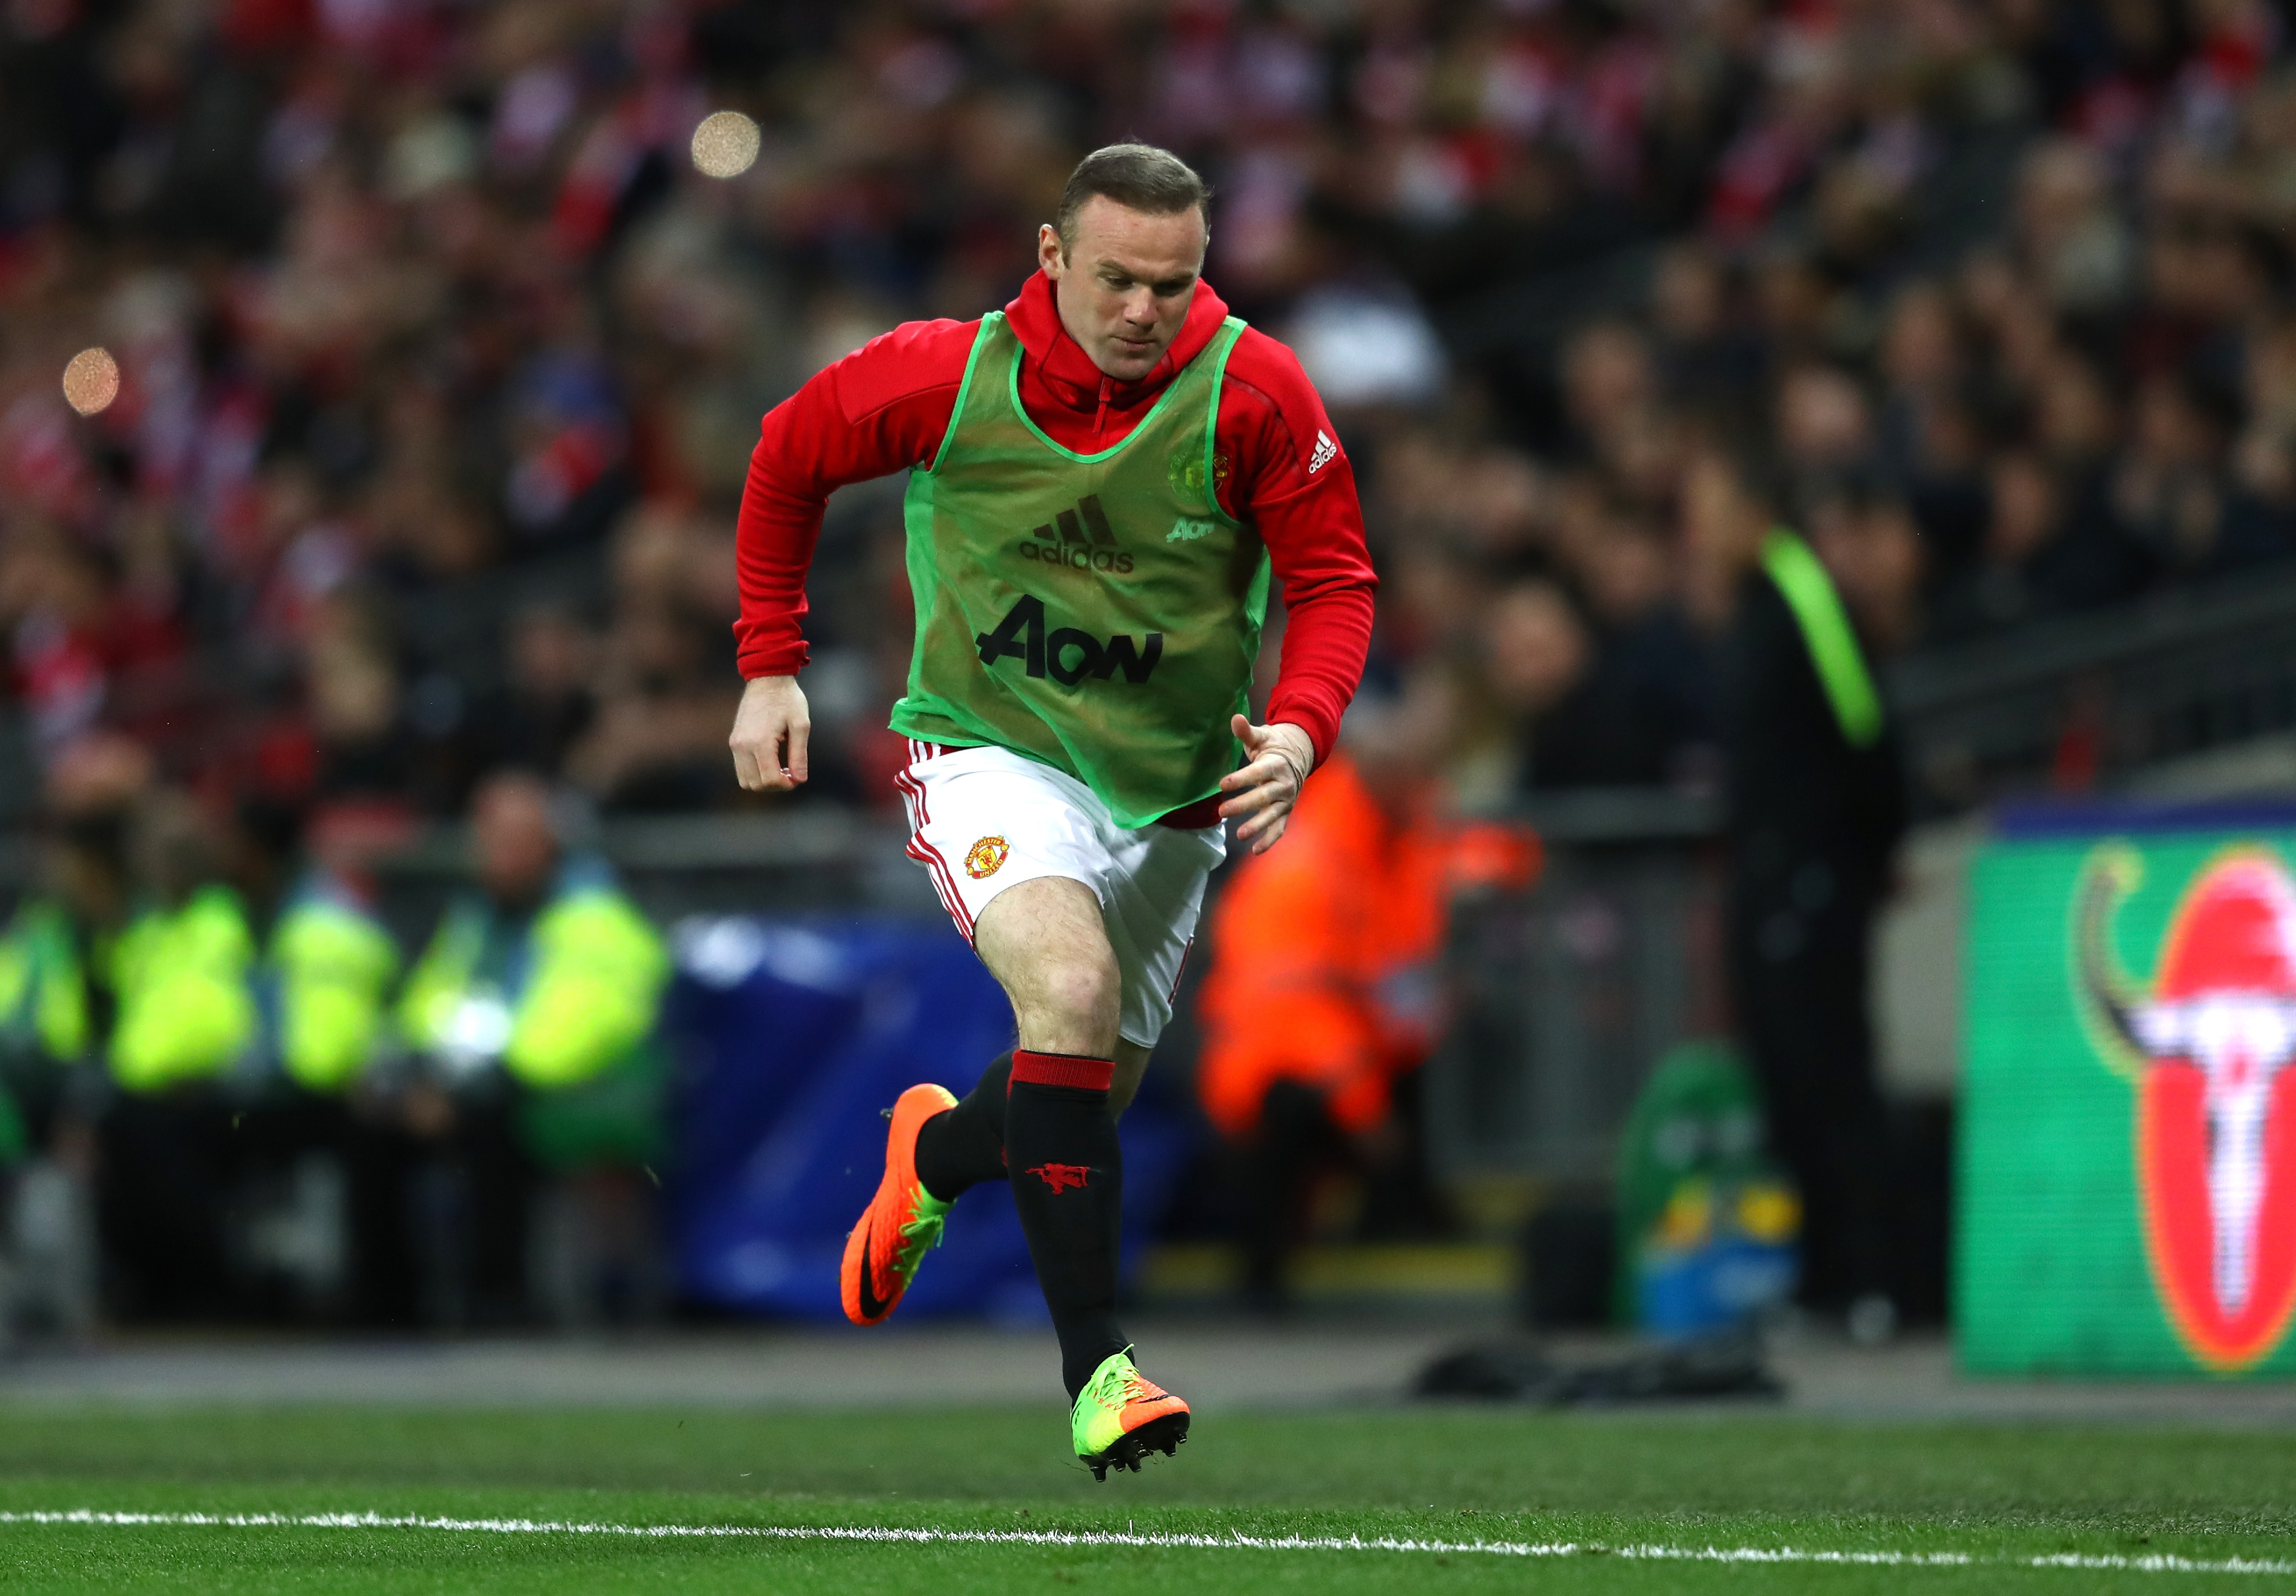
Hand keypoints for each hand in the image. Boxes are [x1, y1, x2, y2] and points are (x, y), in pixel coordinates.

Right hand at [729, 674, 809, 792]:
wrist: (767, 677)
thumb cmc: (787, 699)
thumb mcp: (800, 725)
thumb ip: (799, 754)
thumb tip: (800, 780)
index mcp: (760, 742)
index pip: (770, 779)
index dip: (786, 785)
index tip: (797, 778)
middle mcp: (743, 746)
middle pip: (756, 784)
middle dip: (775, 785)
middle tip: (791, 774)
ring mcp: (735, 744)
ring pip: (745, 780)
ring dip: (763, 781)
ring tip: (781, 768)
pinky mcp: (733, 740)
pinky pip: (741, 768)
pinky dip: (755, 772)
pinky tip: (771, 761)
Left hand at [1217, 714, 1314, 853]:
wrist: (1299, 756)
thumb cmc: (1274, 746)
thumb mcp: (1262, 737)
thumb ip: (1246, 732)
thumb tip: (1235, 718)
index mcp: (1276, 764)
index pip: (1257, 773)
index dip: (1240, 778)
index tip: (1222, 784)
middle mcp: (1284, 784)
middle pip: (1263, 797)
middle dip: (1243, 805)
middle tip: (1222, 811)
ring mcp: (1286, 800)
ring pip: (1271, 815)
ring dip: (1256, 826)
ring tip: (1239, 835)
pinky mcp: (1286, 811)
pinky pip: (1279, 828)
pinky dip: (1269, 840)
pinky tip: (1255, 851)